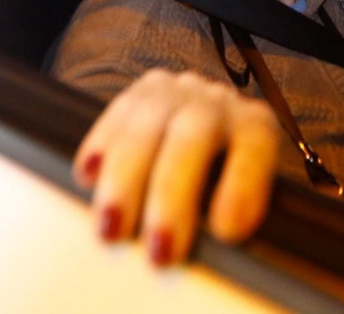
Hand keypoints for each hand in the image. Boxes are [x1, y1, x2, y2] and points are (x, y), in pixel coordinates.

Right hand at [74, 68, 281, 265]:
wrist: (209, 131)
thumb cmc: (227, 180)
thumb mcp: (244, 197)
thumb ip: (235, 214)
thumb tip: (219, 248)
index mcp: (255, 126)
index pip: (254, 145)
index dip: (242, 185)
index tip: (228, 232)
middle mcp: (215, 103)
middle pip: (192, 136)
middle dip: (171, 195)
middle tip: (160, 251)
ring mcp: (173, 93)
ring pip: (145, 127)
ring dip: (124, 180)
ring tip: (111, 229)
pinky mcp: (137, 95)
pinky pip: (114, 115)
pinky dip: (100, 146)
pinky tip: (88, 177)